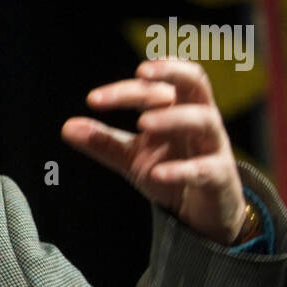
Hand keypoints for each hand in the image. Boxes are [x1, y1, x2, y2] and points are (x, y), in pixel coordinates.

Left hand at [60, 58, 246, 245]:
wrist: (200, 213)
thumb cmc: (169, 171)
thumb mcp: (131, 156)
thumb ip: (102, 141)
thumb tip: (67, 127)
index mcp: (177, 109)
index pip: (155, 87)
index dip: (125, 89)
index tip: (93, 99)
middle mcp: (199, 120)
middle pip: (194, 83)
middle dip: (170, 73)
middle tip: (139, 74)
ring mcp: (213, 147)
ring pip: (204, 120)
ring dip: (173, 118)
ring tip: (142, 123)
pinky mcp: (220, 177)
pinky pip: (206, 168)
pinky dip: (182, 169)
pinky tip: (157, 173)